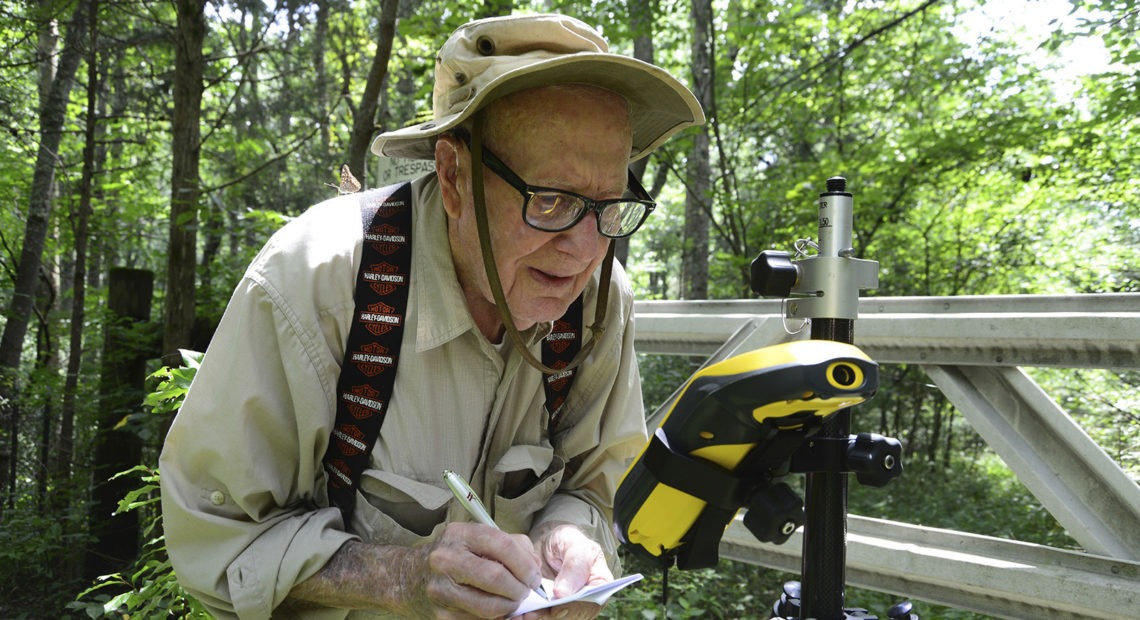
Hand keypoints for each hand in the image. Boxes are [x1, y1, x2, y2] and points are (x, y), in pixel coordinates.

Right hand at [409, 521, 543, 617]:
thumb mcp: (475, 539)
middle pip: (496, 577)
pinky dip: (495, 618)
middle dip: (520, 589)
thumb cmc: (452, 555)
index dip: (525, 564)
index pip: (502, 545)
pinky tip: (496, 609)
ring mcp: (441, 590)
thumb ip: (510, 545)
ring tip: (513, 602)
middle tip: (526, 592)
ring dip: (510, 607)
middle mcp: (446, 559)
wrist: (408, 577)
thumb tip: (534, 566)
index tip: (533, 576)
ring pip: (489, 606)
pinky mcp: (440, 615)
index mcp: (459, 535)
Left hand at [524, 523, 612, 619]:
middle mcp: (588, 601)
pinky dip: (533, 618)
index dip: (574, 608)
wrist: (552, 544)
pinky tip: (519, 615)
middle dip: (551, 617)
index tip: (555, 607)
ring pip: (558, 619)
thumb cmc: (568, 541)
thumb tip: (564, 594)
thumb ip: (574, 566)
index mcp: (600, 584)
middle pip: (573, 616)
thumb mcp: (574, 545)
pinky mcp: (554, 610)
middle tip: (530, 614)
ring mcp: (571, 607)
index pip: (591, 603)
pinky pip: (546, 617)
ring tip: (521, 616)